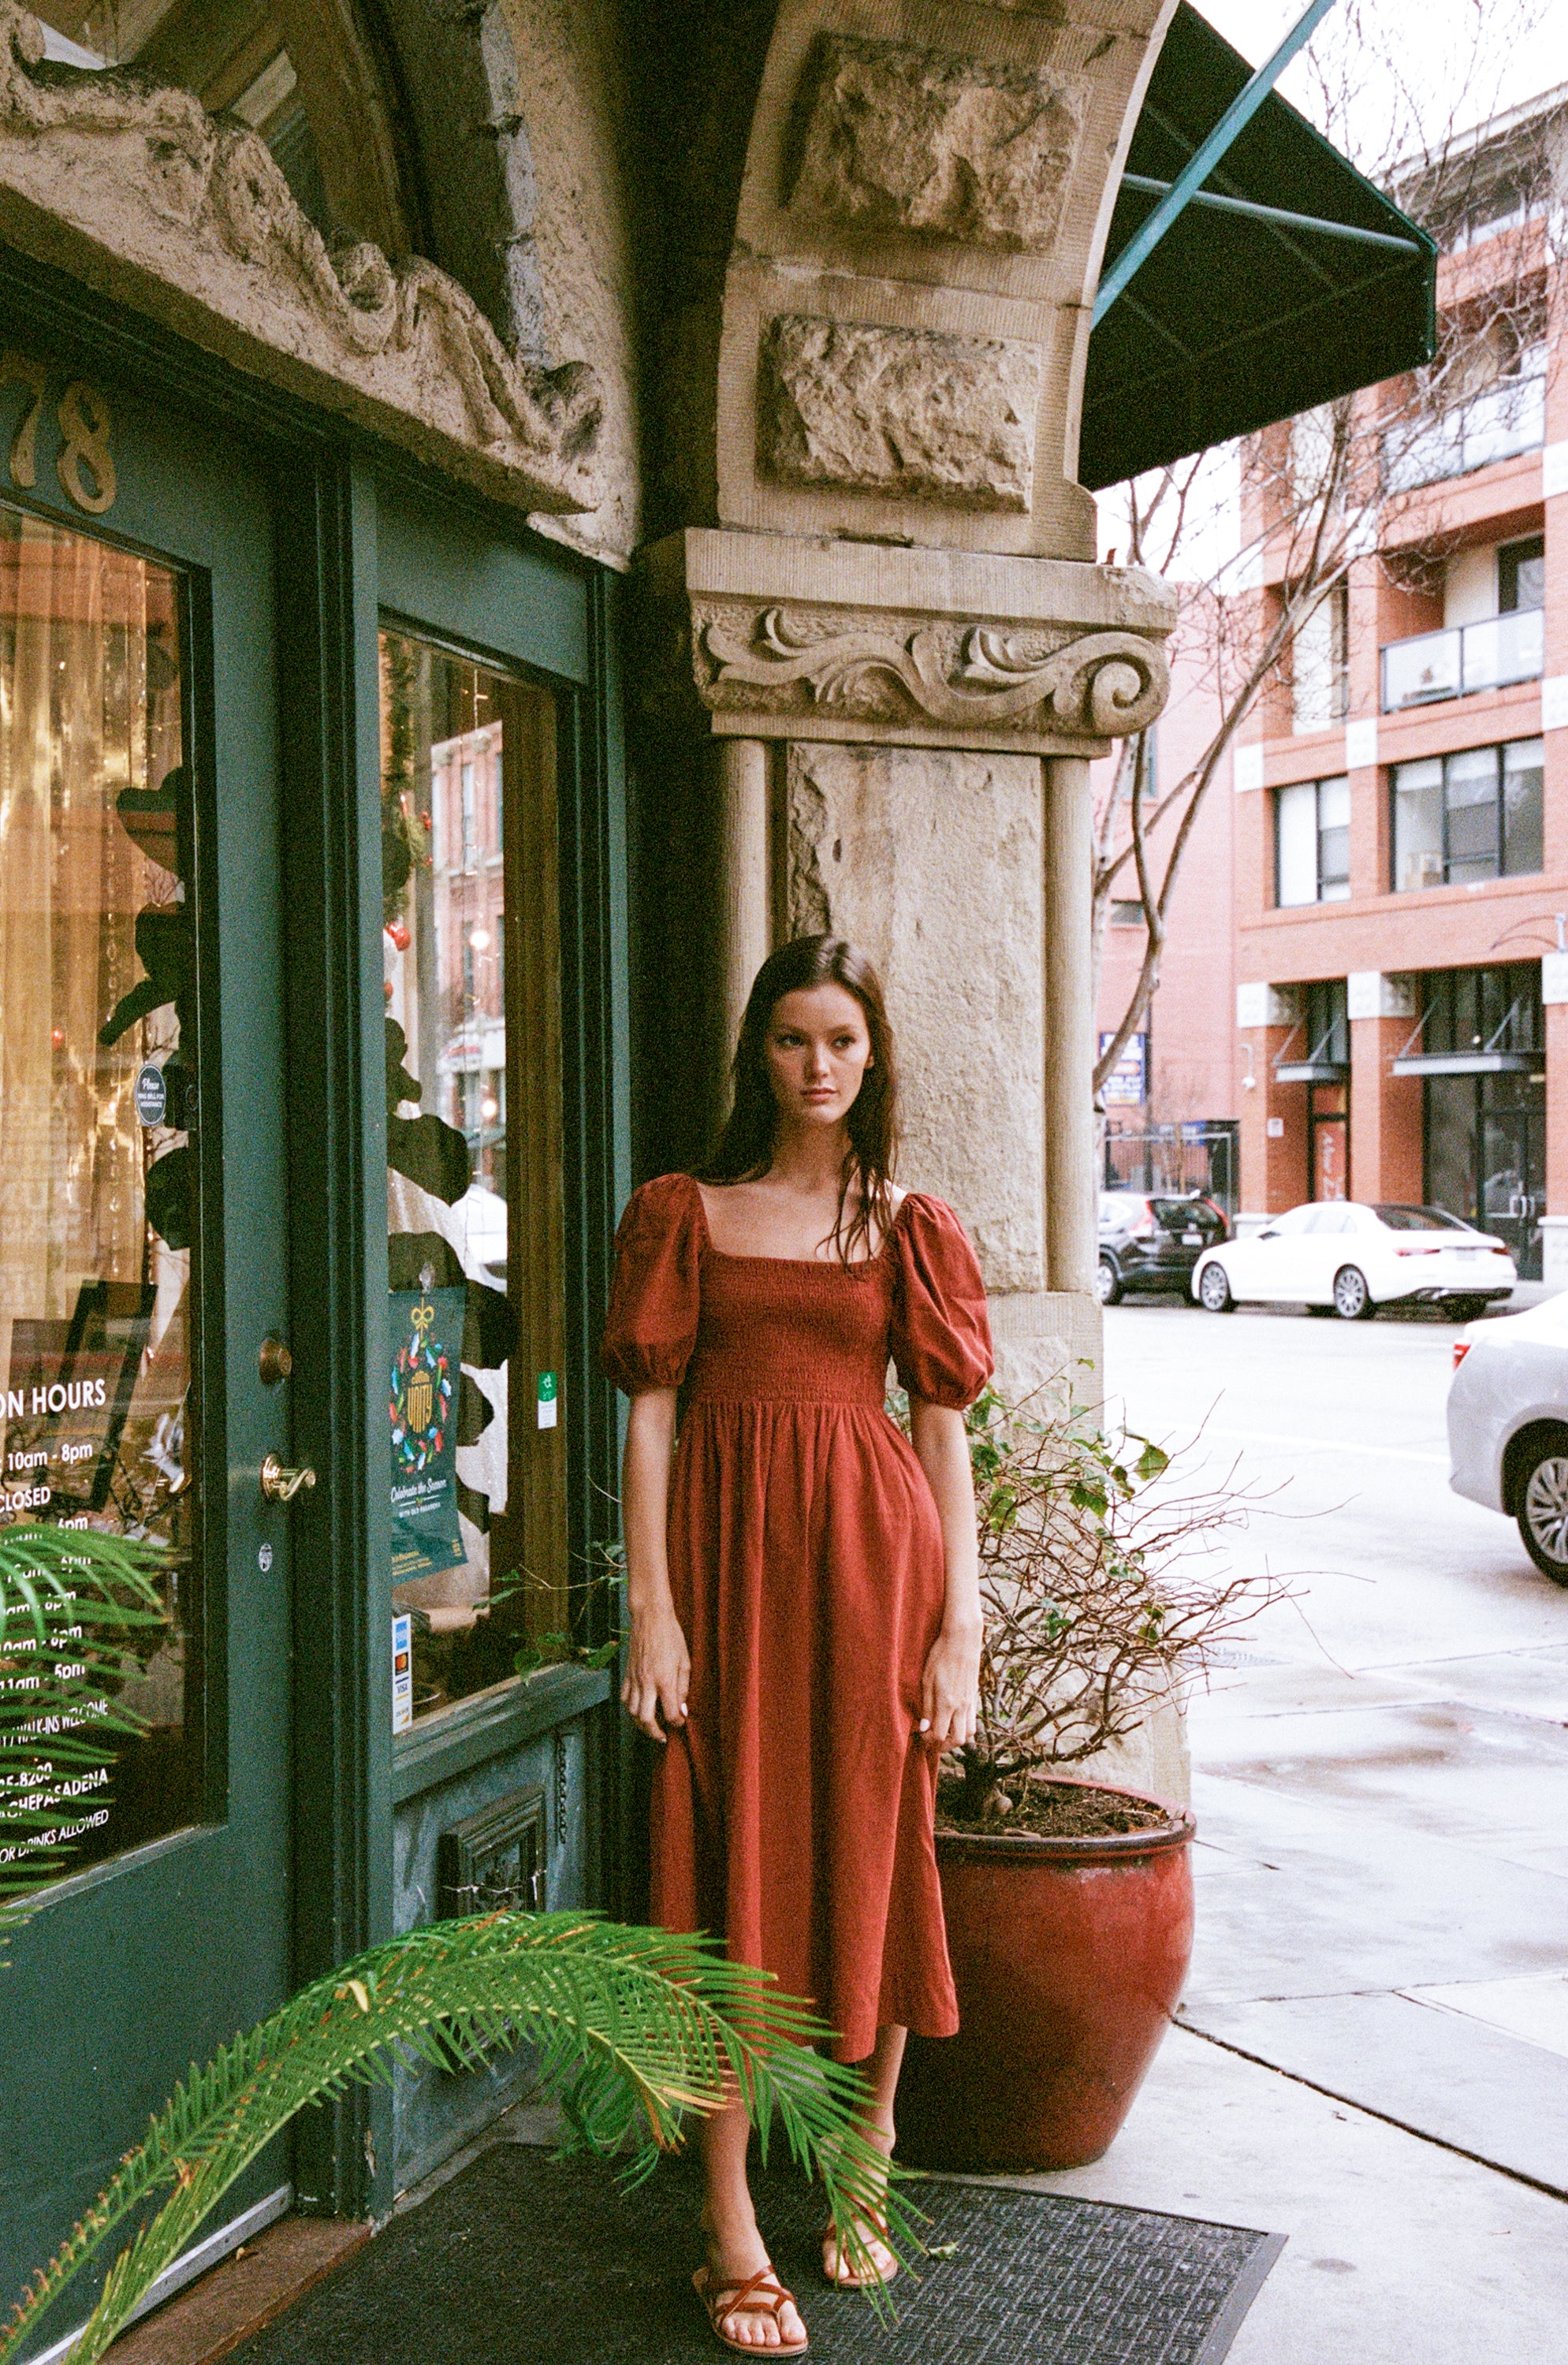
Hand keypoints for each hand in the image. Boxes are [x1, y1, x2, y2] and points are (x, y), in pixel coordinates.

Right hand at [621, 1603, 690, 1742]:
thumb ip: (683, 1688)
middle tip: (662, 1737)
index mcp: (665, 1680)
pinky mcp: (626, 1673)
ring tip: (651, 1726)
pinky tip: (638, 1709)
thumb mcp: (685, 1661)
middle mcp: (647, 1682)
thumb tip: (683, 1709)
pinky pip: (624, 1698)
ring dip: (641, 1724)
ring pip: (632, 1712)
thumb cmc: (671, 1636)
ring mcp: (634, 1679)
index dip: (677, 1723)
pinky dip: (630, 1709)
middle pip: (645, 1719)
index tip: (680, 1723)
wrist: (650, 1618)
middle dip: (654, 1733)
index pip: (670, 1713)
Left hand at [918, 1625, 979, 1749]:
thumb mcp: (927, 1679)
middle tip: (931, 1741)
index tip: (920, 1735)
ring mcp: (971, 1702)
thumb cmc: (940, 1656)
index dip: (929, 1741)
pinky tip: (953, 1720)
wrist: (962, 1639)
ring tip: (944, 1732)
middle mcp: (962, 1706)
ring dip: (957, 1739)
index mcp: (947, 1703)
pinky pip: (973, 1721)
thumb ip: (927, 1706)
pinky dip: (964, 1727)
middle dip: (944, 1747)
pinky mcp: (975, 1696)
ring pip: (970, 1733)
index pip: (940, 1736)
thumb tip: (924, 1728)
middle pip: (958, 1740)